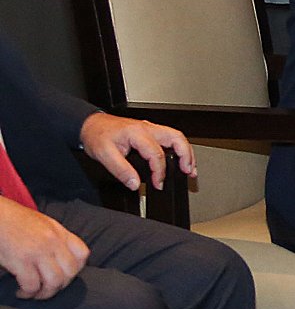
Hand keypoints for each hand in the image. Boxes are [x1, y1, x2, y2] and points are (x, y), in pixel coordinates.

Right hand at [0, 197, 87, 299]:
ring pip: (54, 282)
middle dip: (60, 286)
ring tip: (34, 293)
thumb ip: (56, 240)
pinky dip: (28, 293)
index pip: (82, 255)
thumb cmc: (16, 222)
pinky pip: (32, 285)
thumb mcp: (44, 225)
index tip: (64, 275)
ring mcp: (38, 251)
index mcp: (60, 233)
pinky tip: (21, 291)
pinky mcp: (21, 260)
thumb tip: (61, 260)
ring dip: (44, 293)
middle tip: (47, 289)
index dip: (76, 270)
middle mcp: (53, 242)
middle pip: (70, 272)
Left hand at [79, 111, 195, 190]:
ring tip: (189, 168)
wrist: (90, 125)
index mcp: (138, 133)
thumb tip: (135, 184)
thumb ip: (121, 171)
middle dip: (186, 157)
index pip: (157, 154)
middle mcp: (147, 128)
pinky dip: (179, 148)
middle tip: (188, 172)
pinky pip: (171, 137)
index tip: (158, 184)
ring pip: (177, 137)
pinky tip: (180, 158)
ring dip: (186, 152)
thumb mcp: (104, 155)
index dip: (160, 172)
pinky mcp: (150, 131)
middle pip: (177, 139)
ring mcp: (150, 128)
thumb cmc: (97, 136)